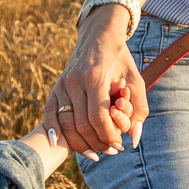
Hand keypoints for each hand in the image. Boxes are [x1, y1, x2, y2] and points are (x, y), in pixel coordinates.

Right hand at [46, 10, 146, 156]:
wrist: (98, 36)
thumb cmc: (121, 60)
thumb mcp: (136, 80)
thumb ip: (139, 110)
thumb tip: (133, 140)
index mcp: (96, 76)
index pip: (98, 117)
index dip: (108, 135)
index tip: (118, 144)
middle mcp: (75, 80)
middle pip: (80, 124)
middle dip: (96, 142)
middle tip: (109, 149)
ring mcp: (62, 84)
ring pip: (64, 123)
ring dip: (78, 143)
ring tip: (94, 152)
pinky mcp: (55, 87)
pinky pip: (48, 114)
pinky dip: (52, 131)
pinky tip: (57, 145)